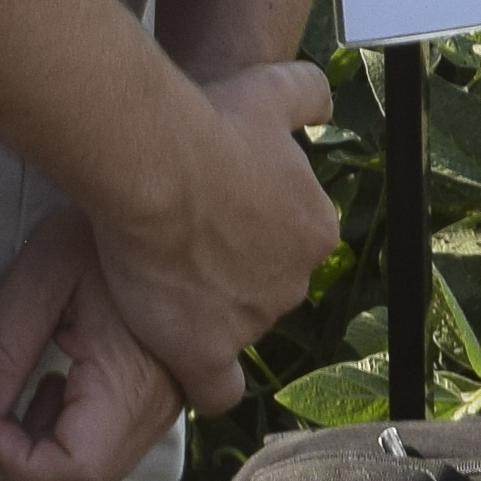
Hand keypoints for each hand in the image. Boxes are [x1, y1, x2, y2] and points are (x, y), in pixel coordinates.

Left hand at [0, 203, 190, 480]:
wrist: (171, 188)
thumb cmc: (103, 225)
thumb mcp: (39, 278)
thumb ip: (0, 354)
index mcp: (131, 385)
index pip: (70, 475)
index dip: (14, 465)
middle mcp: (159, 406)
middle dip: (25, 461)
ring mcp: (168, 400)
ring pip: (99, 467)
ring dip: (49, 444)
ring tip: (35, 382)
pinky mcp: (165, 388)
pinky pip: (115, 440)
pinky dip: (74, 427)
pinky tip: (63, 374)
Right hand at [90, 55, 341, 412]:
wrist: (160, 165)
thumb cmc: (212, 124)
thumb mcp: (273, 90)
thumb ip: (307, 96)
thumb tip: (320, 104)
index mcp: (314, 228)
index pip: (290, 243)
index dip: (253, 233)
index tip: (220, 217)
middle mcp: (294, 280)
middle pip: (265, 287)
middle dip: (233, 272)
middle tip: (186, 243)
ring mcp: (252, 321)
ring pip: (236, 327)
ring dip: (207, 312)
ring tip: (161, 278)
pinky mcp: (205, 352)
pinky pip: (216, 389)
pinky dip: (205, 382)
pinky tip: (184, 362)